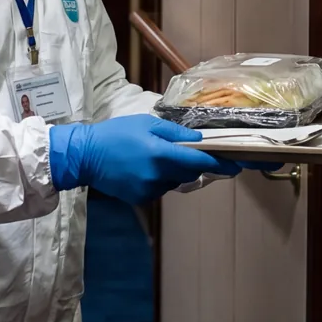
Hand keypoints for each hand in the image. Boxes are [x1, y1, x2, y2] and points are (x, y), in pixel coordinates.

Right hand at [49, 116, 242, 205]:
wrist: (85, 156)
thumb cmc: (116, 134)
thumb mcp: (147, 123)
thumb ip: (175, 133)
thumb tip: (199, 141)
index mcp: (161, 154)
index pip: (199, 161)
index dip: (220, 163)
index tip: (236, 166)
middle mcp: (158, 175)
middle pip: (189, 172)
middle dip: (191, 162)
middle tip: (179, 150)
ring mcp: (150, 190)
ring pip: (175, 181)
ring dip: (173, 171)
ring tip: (151, 156)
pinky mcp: (141, 198)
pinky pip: (160, 188)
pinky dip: (159, 179)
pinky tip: (142, 168)